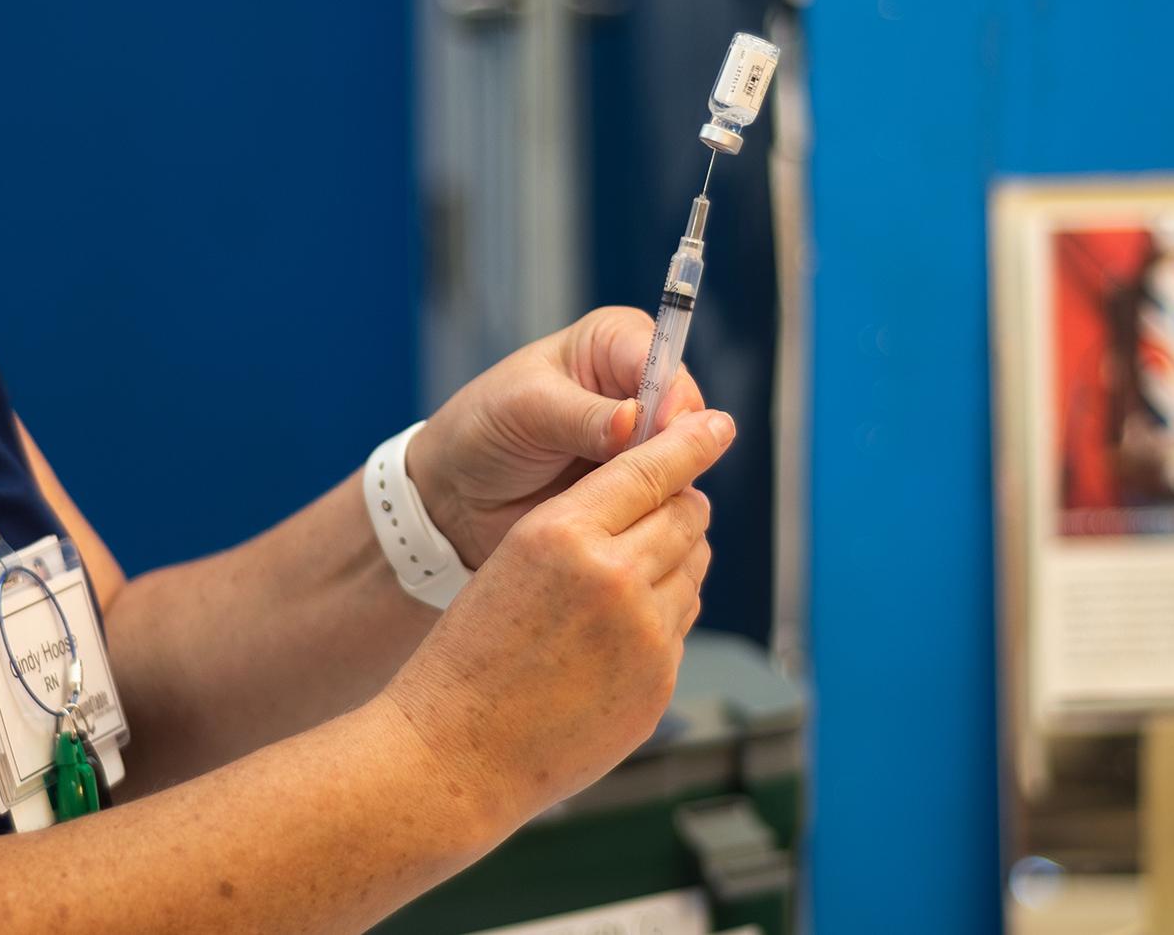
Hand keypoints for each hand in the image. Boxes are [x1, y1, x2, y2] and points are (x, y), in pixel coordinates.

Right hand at [383, 410, 733, 817]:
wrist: (458, 749)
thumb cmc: (472, 650)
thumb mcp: (513, 559)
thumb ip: (585, 525)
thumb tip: (662, 503)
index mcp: (563, 533)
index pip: (649, 468)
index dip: (688, 441)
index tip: (716, 423)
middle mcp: (614, 577)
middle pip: (686, 515)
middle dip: (681, 503)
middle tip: (671, 500)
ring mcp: (645, 635)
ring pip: (693, 568)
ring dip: (676, 558)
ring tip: (632, 574)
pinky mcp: (660, 682)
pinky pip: (681, 623)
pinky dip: (664, 614)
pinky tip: (620, 631)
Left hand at [406, 306, 705, 568]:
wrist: (454, 494)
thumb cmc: (481, 431)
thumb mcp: (526, 410)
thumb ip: (583, 416)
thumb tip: (636, 420)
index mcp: (611, 342)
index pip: (664, 359)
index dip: (672, 394)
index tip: (665, 426)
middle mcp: (635, 387)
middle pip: (686, 412)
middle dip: (673, 444)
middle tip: (655, 474)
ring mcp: (640, 442)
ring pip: (683, 460)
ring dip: (665, 482)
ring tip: (636, 504)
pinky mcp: (637, 487)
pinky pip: (666, 498)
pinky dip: (655, 510)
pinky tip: (634, 523)